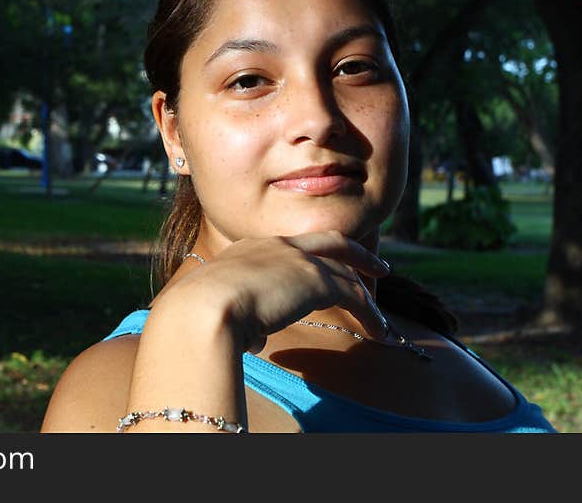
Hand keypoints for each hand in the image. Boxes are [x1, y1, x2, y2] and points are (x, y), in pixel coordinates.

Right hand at [162, 230, 390, 353]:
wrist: (203, 308)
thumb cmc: (199, 315)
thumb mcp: (223, 313)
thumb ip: (245, 323)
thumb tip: (255, 339)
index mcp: (251, 249)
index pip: (293, 248)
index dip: (315, 258)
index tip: (327, 270)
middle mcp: (276, 246)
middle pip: (330, 241)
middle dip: (356, 253)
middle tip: (377, 266)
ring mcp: (298, 260)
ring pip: (346, 271)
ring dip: (367, 293)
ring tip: (382, 315)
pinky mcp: (316, 280)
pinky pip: (354, 295)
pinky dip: (370, 314)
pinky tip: (380, 332)